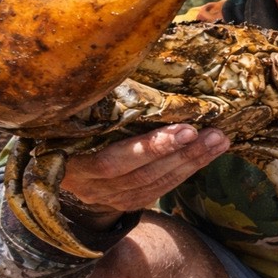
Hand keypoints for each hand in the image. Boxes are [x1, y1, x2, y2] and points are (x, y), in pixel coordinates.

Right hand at [57, 124, 230, 229]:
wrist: (59, 170)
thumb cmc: (69, 130)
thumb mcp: (72, 120)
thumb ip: (98, 108)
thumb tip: (130, 73)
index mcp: (72, 161)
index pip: (114, 160)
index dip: (151, 147)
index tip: (185, 128)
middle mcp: (90, 185)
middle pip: (142, 174)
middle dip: (181, 153)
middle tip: (213, 134)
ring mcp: (108, 198)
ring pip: (155, 183)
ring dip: (191, 162)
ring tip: (218, 141)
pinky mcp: (126, 203)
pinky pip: (160, 190)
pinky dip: (185, 172)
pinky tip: (206, 155)